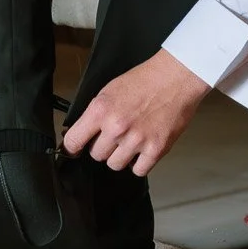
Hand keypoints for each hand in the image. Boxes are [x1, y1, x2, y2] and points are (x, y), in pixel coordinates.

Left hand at [62, 51, 209, 176]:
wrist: (175, 77)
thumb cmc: (145, 80)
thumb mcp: (110, 90)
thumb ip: (96, 114)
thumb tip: (82, 133)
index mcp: (101, 110)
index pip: (74, 141)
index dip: (72, 147)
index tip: (73, 149)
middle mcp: (116, 127)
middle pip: (96, 155)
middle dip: (103, 146)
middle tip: (116, 134)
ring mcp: (136, 141)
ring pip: (115, 165)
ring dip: (121, 155)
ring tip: (131, 140)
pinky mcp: (155, 150)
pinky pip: (138, 170)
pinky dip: (139, 163)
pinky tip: (142, 149)